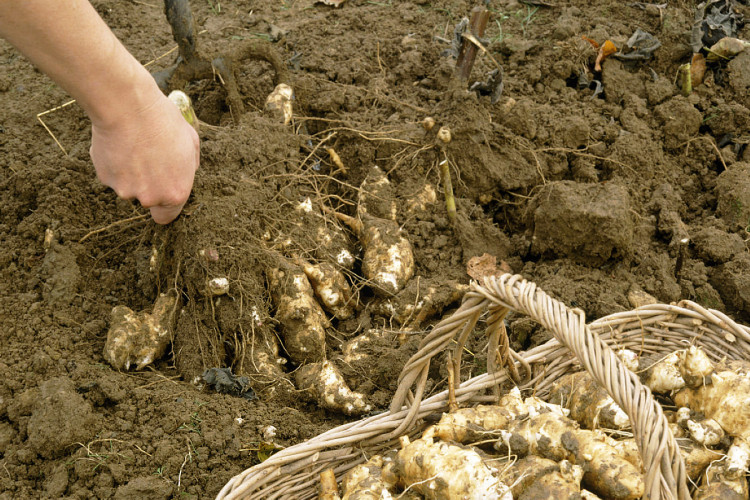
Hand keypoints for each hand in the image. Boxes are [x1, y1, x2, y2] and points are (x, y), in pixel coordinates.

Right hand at [90, 90, 199, 223]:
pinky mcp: (105, 178)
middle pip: (147, 199)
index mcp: (175, 193)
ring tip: (134, 146)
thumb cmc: (163, 122)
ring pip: (128, 186)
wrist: (128, 107)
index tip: (161, 196)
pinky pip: (112, 174)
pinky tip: (119, 143)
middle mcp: (150, 198)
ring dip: (131, 173)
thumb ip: (191, 165)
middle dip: (148, 184)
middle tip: (149, 156)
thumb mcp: (191, 142)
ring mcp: (125, 190)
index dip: (164, 207)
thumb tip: (187, 171)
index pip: (166, 217)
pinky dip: (114, 163)